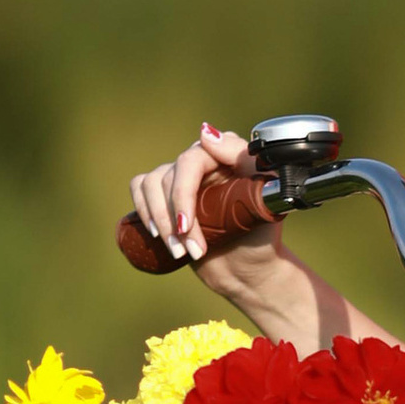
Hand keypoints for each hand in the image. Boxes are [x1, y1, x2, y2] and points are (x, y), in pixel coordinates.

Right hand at [127, 122, 274, 285]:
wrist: (250, 269)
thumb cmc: (262, 237)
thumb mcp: (264, 199)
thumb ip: (246, 164)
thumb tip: (205, 135)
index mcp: (226, 154)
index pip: (190, 161)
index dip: (183, 194)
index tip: (186, 227)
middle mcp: (202, 160)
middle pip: (167, 177)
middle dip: (174, 219)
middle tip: (192, 250)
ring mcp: (182, 177)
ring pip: (149, 185)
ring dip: (158, 220)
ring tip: (178, 252)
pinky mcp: (167, 197)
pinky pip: (140, 189)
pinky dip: (143, 210)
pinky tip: (155, 234)